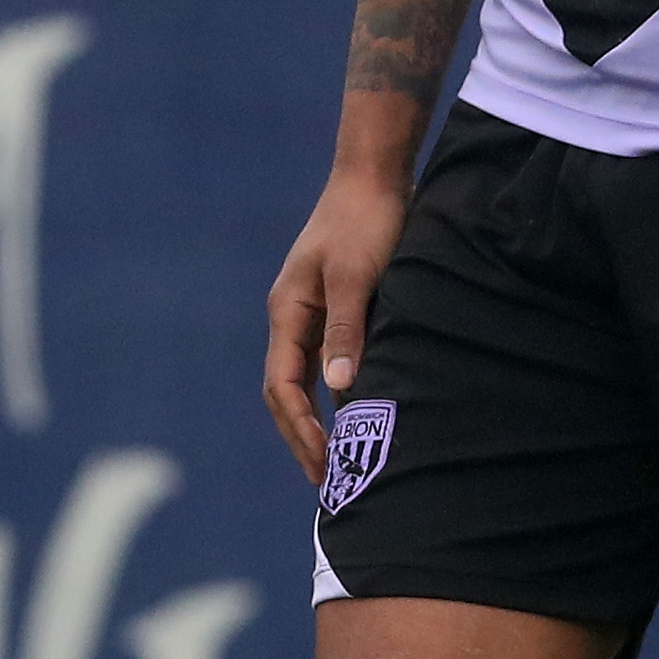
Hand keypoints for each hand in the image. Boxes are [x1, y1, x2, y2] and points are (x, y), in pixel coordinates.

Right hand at [262, 164, 411, 473]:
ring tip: (346, 462)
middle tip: (328, 482)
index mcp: (287, 312)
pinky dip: (344, 394)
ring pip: (310, 381)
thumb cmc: (365, 221)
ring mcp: (314, 314)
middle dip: (303, 438)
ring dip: (322, 421)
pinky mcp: (340, 309)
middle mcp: (295, 318)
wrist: (377, 175)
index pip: (281, 387)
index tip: (326, 462)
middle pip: (288, 393)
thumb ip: (346, 330)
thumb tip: (338, 389)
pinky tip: (366, 415)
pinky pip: (334, 363)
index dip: (300, 429)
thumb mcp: (355, 276)